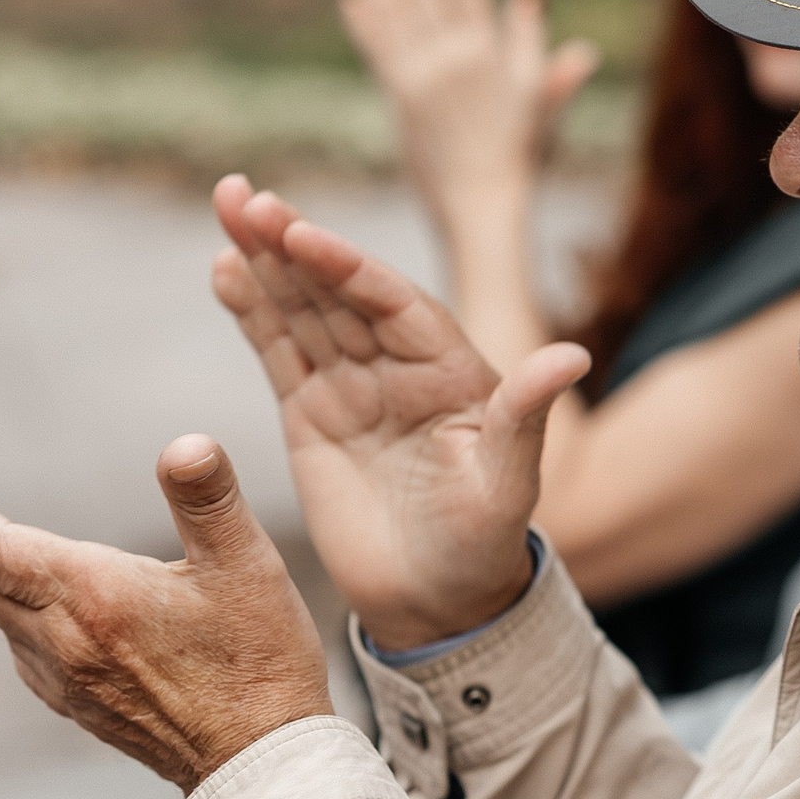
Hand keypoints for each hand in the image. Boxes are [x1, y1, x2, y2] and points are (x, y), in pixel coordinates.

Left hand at [0, 437, 332, 793]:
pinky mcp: (87, 713)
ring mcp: (72, 684)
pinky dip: (19, 625)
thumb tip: (184, 444)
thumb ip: (208, 498)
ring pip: (7, 624)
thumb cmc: (260, 661)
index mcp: (96, 597)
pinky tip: (44, 623)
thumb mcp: (247, 564)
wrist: (259, 763)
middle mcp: (68, 643)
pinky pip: (28, 660)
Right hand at [210, 173, 591, 650]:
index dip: (348, 267)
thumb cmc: (485, 543)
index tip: (303, 235)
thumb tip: (574, 355)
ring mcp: (353, 384)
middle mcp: (401, 364)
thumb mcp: (510, 484)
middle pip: (340, 291)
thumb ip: (527, 417)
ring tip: (226, 205)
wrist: (438, 602)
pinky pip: (278, 350)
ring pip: (304, 309)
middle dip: (293, 243)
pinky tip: (225, 269)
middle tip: (243, 197)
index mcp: (451, 368)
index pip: (394, 304)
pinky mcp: (312, 412)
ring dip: (265, 260)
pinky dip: (251, 310)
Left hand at [339, 0, 601, 204]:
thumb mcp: (538, 93)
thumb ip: (532, 41)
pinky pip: (376, 46)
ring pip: (398, 11)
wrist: (483, 199)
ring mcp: (424, 74)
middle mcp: (455, 55)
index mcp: (492, 50)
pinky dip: (364, 18)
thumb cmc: (519, 151)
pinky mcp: (398, 96)